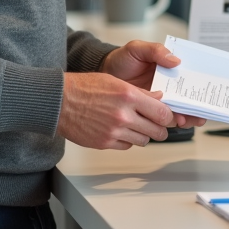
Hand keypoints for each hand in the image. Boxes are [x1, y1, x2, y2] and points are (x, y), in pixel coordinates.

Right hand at [57, 72, 179, 148]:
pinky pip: (127, 146)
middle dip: (160, 129)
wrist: (60, 102)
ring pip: (143, 140)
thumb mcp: (116, 82)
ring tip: (137, 126)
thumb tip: (158, 99)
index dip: (168, 116)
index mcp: (129, 96)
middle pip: (156, 130)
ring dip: (144, 134)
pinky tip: (121, 130)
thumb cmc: (84, 88)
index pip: (162, 113)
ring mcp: (114, 131)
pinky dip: (127, 140)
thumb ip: (140, 92)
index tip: (168, 116)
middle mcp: (123, 115)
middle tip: (158, 125)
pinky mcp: (105, 143)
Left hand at [100, 41, 205, 128]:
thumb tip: (175, 60)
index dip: (199, 84)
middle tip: (201, 113)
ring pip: (179, 109)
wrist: (102, 75)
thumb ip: (156, 51)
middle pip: (187, 96)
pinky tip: (177, 123)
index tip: (206, 91)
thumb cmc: (121, 60)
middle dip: (197, 106)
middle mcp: (167, 84)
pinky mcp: (149, 110)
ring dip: (187, 116)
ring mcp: (159, 99)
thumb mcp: (138, 48)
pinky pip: (163, 118)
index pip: (188, 76)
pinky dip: (172, 122)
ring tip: (190, 120)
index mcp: (168, 68)